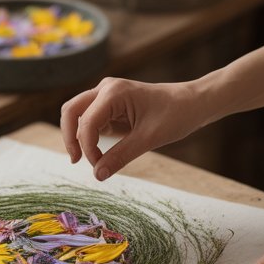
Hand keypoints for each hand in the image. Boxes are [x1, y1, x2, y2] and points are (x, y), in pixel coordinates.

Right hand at [60, 77, 203, 179]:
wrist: (193, 102)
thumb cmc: (175, 115)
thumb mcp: (148, 139)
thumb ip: (120, 156)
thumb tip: (98, 175)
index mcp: (113, 93)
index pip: (86, 122)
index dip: (87, 147)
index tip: (97, 166)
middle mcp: (105, 89)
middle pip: (71, 111)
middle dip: (70, 137)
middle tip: (76, 160)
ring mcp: (106, 94)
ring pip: (78, 113)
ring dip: (79, 135)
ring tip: (91, 158)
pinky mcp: (110, 102)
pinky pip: (91, 118)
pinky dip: (90, 134)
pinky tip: (101, 149)